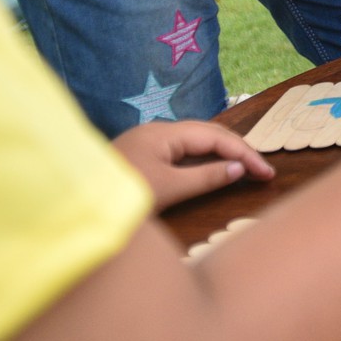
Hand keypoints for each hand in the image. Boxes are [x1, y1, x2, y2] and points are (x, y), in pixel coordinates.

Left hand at [110, 121, 274, 212]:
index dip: (245, 153)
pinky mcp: (142, 158)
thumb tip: (239, 169)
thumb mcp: (168, 190)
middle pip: (208, 134)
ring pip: (195, 143)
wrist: (73, 207)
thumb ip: (206, 178)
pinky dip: (203, 161)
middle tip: (261, 171)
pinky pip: (182, 153)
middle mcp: (157, 132)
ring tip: (244, 170)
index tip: (267, 173)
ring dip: (221, 155)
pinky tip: (213, 172)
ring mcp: (148, 144)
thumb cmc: (120, 196)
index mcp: (164, 133)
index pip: (216, 137)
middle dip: (237, 150)